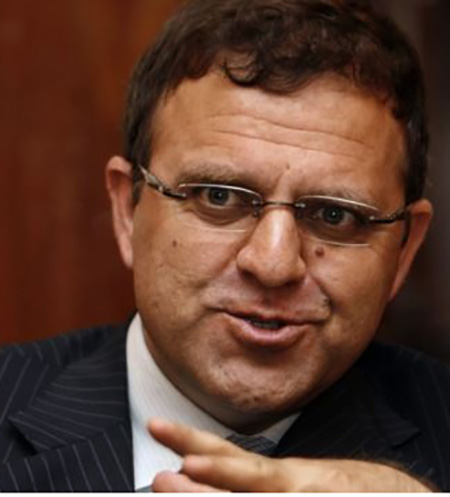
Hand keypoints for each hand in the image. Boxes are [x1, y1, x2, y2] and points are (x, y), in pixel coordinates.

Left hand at [148, 418, 431, 491]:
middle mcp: (292, 487)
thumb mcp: (303, 480)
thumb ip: (265, 478)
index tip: (158, 428)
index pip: (229, 455)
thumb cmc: (347, 489)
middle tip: (159, 478)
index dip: (192, 440)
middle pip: (239, 481)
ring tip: (176, 480)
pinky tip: (219, 494)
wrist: (397, 496)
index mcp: (284, 476)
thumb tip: (213, 469)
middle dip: (197, 483)